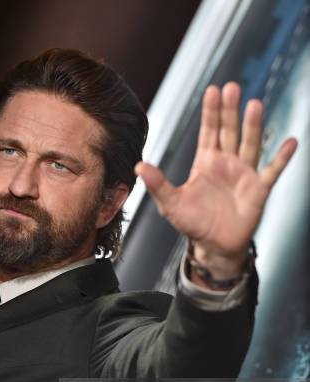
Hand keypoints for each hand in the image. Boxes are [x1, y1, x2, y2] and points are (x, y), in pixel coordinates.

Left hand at [135, 82, 297, 277]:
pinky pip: (272, 171)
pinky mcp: (259, 189)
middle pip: (229, 131)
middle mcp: (227, 163)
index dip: (211, 112)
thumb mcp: (170, 204)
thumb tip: (139, 166)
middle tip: (232, 88)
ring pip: (250, 144)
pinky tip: (290, 142)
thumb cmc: (193, 223)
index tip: (213, 91)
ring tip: (254, 104)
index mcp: (206, 162)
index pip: (209, 131)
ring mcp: (244, 174)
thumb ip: (158, 184)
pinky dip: (281, 158)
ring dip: (253, 125)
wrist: (214, 246)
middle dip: (230, 111)